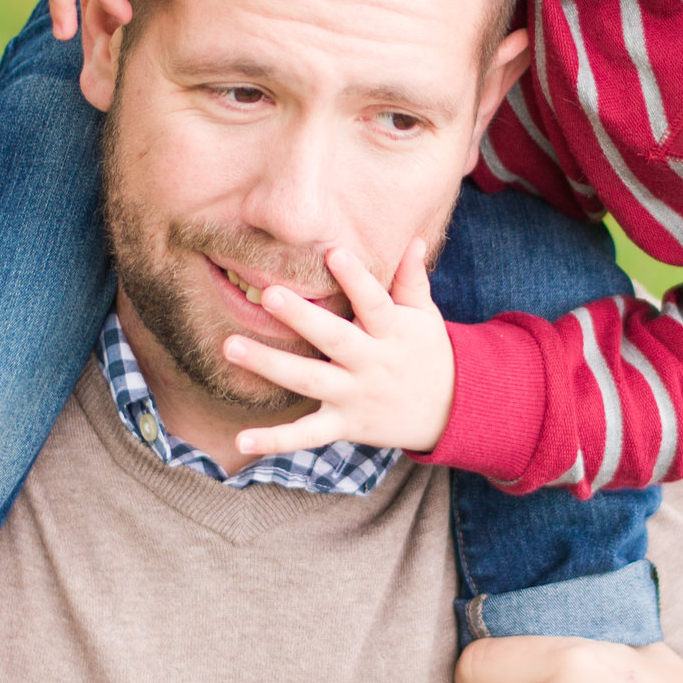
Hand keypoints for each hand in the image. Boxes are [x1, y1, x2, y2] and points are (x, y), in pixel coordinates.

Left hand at [223, 241, 456, 457]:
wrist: (451, 414)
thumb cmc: (429, 355)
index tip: (334, 252)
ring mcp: (354, 396)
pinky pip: (306, 436)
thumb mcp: (426, 316)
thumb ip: (412, 281)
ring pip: (309, 381)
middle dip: (301, 317)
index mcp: (392, 332)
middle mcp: (371, 364)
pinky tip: (241, 440)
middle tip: (269, 294)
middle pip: (333, 339)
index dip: (357, 278)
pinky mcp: (343, 425)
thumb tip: (415, 240)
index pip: (374, 302)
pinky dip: (275, 441)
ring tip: (230, 345)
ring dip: (269, 364)